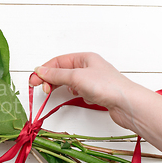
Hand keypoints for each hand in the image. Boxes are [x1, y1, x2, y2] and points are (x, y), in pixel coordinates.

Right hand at [29, 52, 161, 154]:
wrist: (127, 104)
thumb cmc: (106, 86)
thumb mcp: (76, 77)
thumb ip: (56, 74)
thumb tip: (40, 71)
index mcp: (84, 58)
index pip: (58, 61)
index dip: (44, 70)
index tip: (34, 80)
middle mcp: (88, 67)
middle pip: (62, 71)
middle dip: (50, 79)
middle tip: (40, 88)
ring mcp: (92, 80)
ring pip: (69, 82)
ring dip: (60, 87)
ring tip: (53, 93)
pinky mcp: (95, 92)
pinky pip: (78, 91)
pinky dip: (73, 94)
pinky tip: (76, 97)